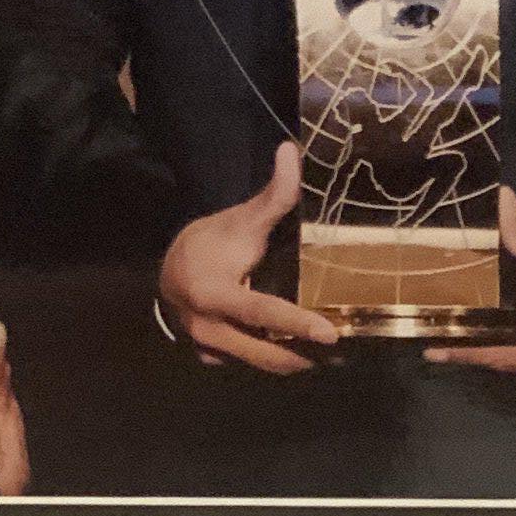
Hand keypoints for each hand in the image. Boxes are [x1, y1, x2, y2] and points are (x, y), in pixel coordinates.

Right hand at [159, 143, 340, 372]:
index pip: (262, 313)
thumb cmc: (210, 244)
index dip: (297, 323)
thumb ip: (273, 195)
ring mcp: (209, 349)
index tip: (331, 334)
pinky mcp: (212, 358)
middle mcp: (209, 329)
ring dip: (293, 359)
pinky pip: (250, 364)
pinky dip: (275, 359)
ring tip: (330, 355)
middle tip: (343, 351)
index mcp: (214, 295)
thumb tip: (292, 151)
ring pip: (261, 363)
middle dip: (303, 354)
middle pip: (265, 351)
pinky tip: (300, 351)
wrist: (172, 271)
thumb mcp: (240, 220)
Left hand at [430, 191, 515, 385]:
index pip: (499, 358)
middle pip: (505, 363)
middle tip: (439, 331)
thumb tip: (500, 201)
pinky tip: (499, 326)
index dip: (465, 354)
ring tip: (460, 328)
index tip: (431, 352)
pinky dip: (515, 344)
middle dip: (474, 348)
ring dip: (494, 346)